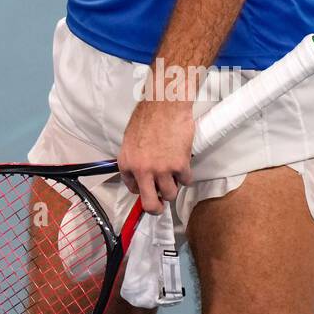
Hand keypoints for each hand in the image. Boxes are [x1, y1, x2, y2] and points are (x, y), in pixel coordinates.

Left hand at [117, 99, 194, 214]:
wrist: (164, 105)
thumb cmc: (148, 117)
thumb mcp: (130, 140)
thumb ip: (135, 159)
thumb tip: (140, 174)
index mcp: (127, 163)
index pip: (131, 188)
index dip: (141, 189)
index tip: (147, 188)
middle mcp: (142, 170)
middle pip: (150, 204)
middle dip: (156, 208)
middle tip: (160, 206)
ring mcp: (161, 169)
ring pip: (171, 195)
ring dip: (173, 188)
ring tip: (173, 176)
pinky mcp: (179, 165)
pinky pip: (186, 181)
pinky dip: (186, 176)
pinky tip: (183, 164)